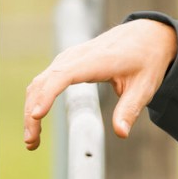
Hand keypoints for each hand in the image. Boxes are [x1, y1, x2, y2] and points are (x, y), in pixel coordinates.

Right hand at [23, 19, 177, 149]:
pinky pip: (45, 80)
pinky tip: (36, 118)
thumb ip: (130, 109)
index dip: (48, 95)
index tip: (37, 115)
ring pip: (40, 82)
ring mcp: (68, 58)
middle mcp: (76, 56)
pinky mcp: (66, 62)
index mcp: (96, 60)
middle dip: (32, 112)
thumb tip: (122, 133)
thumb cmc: (146, 60)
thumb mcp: (144, 87)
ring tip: (32, 139)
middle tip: (32, 142)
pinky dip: (37, 100)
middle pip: (44, 82)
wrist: (146, 35)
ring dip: (31, 109)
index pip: (63, 76)